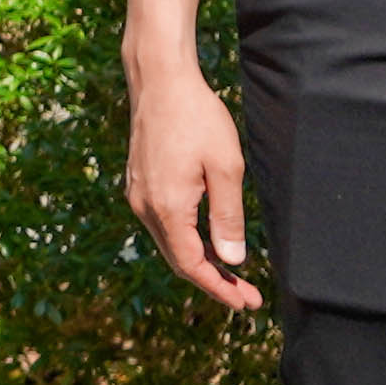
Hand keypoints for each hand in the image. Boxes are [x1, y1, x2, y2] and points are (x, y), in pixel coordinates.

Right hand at [120, 61, 261, 312]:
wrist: (160, 81)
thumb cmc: (197, 118)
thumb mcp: (226, 167)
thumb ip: (228, 217)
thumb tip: (233, 261)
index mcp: (166, 207)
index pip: (192, 265)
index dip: (219, 288)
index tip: (246, 303)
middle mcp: (145, 207)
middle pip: (178, 260)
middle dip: (213, 281)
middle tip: (247, 296)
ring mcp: (138, 196)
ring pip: (170, 244)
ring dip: (200, 262)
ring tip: (233, 274)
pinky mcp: (139, 185)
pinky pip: (163, 225)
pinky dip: (187, 241)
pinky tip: (209, 241)